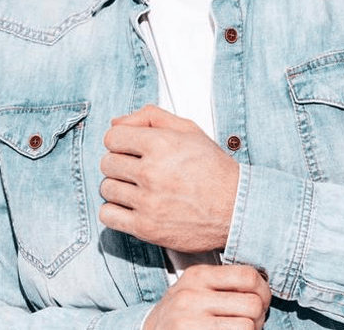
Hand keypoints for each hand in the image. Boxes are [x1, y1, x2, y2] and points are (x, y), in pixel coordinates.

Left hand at [99, 104, 238, 251]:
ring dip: (118, 188)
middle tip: (137, 170)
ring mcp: (148, 201)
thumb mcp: (189, 131)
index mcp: (162, 144)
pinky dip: (114, 211)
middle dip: (119, 164)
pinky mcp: (146, 227)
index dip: (120, 141)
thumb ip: (150, 117)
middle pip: (107, 163)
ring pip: (106, 188)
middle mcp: (152, 172)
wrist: (237, 209)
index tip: (129, 149)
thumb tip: (116, 122)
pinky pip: (107, 215)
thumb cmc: (214, 170)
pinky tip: (131, 207)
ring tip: (137, 189)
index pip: (112, 137)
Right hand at [144, 264, 270, 329]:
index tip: (260, 300)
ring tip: (236, 329)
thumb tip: (264, 286)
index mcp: (197, 275)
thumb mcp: (197, 287)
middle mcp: (191, 296)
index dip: (264, 291)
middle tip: (250, 321)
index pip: (248, 276)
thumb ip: (225, 282)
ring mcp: (190, 321)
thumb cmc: (184, 310)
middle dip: (259, 316)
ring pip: (248, 327)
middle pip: (253, 305)